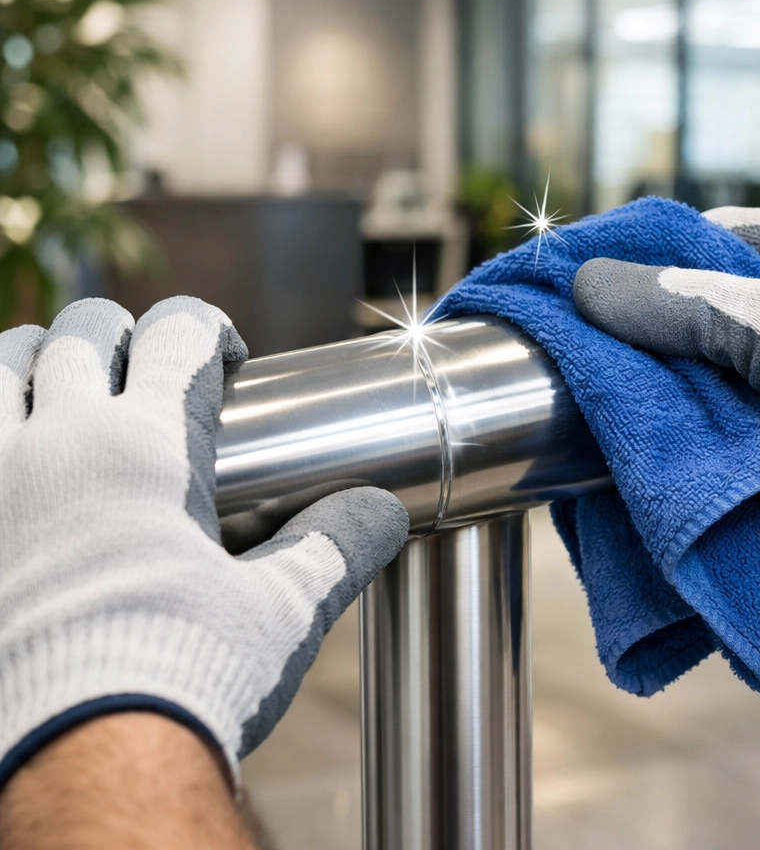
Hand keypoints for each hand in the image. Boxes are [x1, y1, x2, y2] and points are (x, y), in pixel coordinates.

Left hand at [0, 297, 408, 786]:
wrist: (77, 769)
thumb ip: (341, 543)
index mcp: (148, 446)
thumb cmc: (182, 680)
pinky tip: (14, 451)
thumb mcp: (283, 609)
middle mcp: (60, 441)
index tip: (226, 360)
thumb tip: (385, 508)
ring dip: (35, 357)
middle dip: (125, 334)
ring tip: (59, 383)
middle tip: (146, 370)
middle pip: (84, 330)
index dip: (209, 328)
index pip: (179, 332)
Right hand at [574, 207, 759, 602]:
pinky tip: (631, 437)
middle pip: (682, 307)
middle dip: (630, 331)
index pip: (690, 237)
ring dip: (649, 387)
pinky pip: (707, 420)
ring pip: (689, 369)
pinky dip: (674, 430)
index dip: (631, 254)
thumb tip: (588, 285)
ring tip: (588, 397)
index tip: (571, 279)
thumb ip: (685, 305)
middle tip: (567, 348)